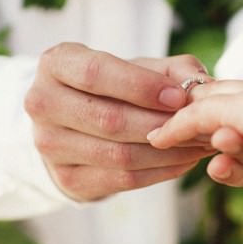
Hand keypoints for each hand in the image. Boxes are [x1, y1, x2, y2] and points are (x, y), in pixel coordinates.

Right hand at [24, 42, 214, 200]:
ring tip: (200, 144)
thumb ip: (170, 70)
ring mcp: (50, 146)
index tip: (178, 96)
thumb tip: (198, 83)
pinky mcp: (67, 179)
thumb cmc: (112, 87)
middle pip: (109, 119)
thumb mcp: (135, 67)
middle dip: (161, 123)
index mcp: (55, 64)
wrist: (74, 124)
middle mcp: (42, 103)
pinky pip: (123, 179)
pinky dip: (160, 171)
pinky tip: (183, 161)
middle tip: (200, 125)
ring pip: (119, 154)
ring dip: (167, 152)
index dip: (140, 86)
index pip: (95, 73)